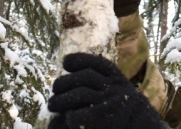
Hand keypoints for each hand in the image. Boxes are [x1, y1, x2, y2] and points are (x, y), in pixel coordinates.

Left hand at [48, 53, 163, 128]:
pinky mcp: (101, 120)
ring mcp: (109, 103)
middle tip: (54, 89)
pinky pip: (76, 115)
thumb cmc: (128, 117)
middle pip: (84, 77)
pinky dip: (68, 117)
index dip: (79, 60)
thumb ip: (105, 85)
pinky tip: (66, 119)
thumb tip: (74, 77)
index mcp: (119, 80)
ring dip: (60, 100)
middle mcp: (116, 88)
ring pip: (79, 94)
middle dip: (65, 82)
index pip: (97, 63)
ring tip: (52, 105)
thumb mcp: (122, 95)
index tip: (65, 63)